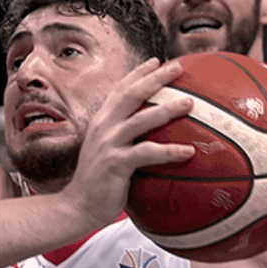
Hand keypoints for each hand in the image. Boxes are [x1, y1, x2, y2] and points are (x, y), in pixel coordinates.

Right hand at [60, 59, 192, 229]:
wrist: (77, 206)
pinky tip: (188, 151)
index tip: (157, 60)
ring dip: (167, 108)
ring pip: (141, 119)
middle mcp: (104, 126)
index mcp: (102, 121)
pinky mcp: (115, 163)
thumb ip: (125, 137)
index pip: (121, 89)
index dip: (138, 73)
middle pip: (132, 94)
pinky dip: (169, 151)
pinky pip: (147, 153)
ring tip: (189, 102)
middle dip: (155, 78)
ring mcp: (109, 143)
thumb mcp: (108, 150)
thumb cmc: (99, 181)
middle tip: (178, 67)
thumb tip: (152, 132)